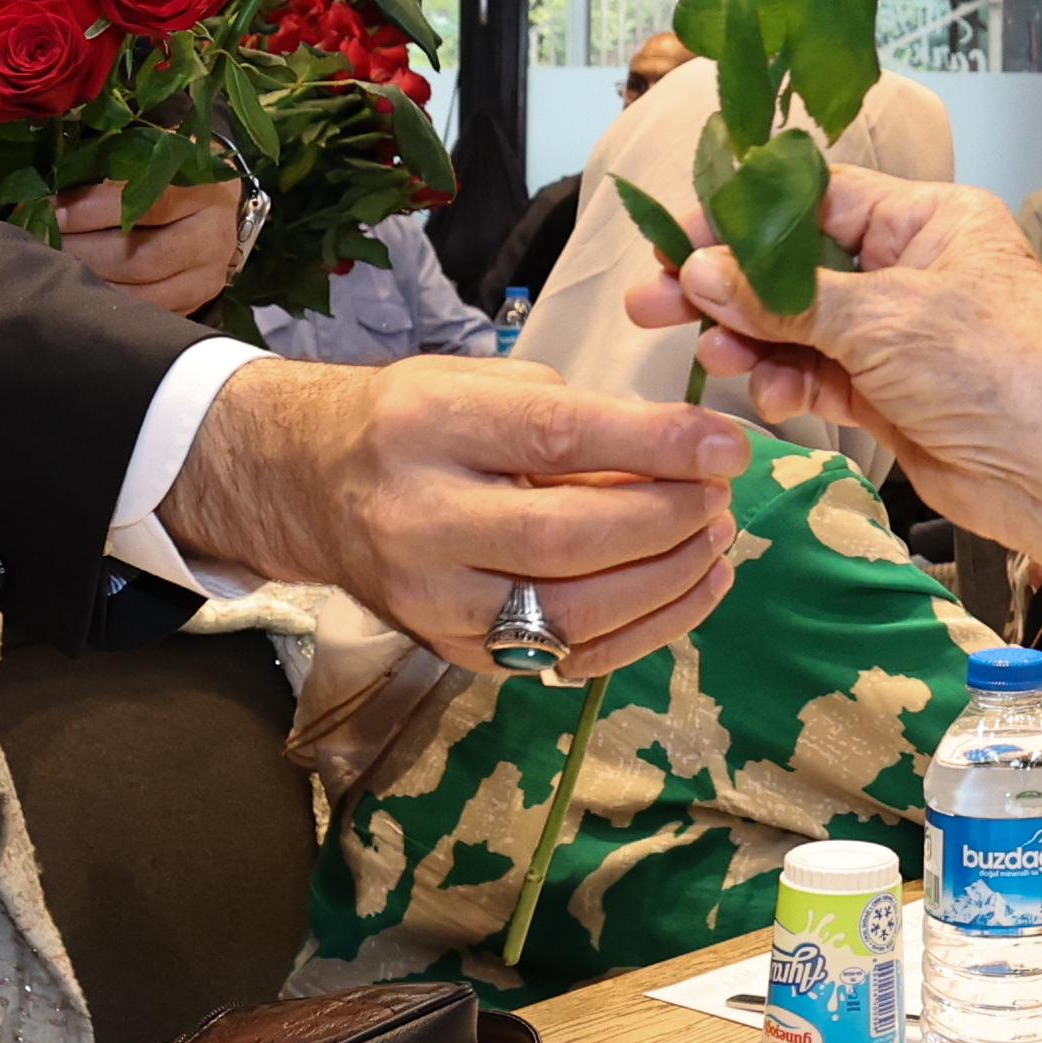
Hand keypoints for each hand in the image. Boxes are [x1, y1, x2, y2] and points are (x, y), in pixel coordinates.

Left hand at [61, 176, 245, 321]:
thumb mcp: (153, 161)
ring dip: (93, 282)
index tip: (52, 212)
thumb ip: (113, 173)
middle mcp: (212, 237)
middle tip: (47, 245)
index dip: (92, 212)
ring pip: (143, 293)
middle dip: (84, 253)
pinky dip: (112, 303)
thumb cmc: (175, 176)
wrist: (220, 206)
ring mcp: (207, 276)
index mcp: (203, 191)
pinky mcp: (198, 301)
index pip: (144, 206)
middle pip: (141, 258)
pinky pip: (149, 312)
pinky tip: (85, 289)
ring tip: (58, 268)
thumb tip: (52, 195)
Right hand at [161, 353, 748, 675]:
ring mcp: (434, 602)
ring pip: (571, 615)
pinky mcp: (456, 653)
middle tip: (721, 497)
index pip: (555, 439)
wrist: (313, 488)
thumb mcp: (482, 384)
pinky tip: (692, 589)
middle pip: (566, 539)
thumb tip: (684, 453)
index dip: (655, 446)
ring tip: (716, 540)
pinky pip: (567, 658)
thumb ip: (575, 416)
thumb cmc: (415, 422)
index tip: (728, 446)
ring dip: (668, 582)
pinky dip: (646, 629)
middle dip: (666, 521)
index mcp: (426, 429)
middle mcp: (420, 522)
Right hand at [633, 165, 1041, 620]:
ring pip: (799, 327)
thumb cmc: (1004, 372)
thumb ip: (786, 297)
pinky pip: (818, 378)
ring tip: (717, 357)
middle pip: (796, 266)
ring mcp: (901, 338)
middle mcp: (914, 271)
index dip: (742, 218)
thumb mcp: (884, 319)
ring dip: (752, 341)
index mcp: (929, 221)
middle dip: (727, 286)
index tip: (676, 237)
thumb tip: (702, 272)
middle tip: (656, 304)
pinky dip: (787, 384)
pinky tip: (769, 395)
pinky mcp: (891, 398)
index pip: (816, 200)